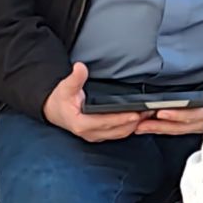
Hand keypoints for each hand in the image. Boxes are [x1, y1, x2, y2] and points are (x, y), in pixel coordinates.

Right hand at [44, 62, 159, 142]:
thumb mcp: (65, 87)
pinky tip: (140, 118)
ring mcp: (95, 136)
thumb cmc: (60, 99)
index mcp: (81, 124)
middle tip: (149, 111)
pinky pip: (118, 133)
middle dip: (134, 122)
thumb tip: (80, 67)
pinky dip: (129, 127)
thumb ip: (75, 78)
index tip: (135, 113)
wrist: (53, 111)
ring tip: (148, 114)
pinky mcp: (100, 135)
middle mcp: (90, 133)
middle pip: (117, 130)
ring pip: (120, 134)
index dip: (121, 118)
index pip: (106, 122)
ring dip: (135, 125)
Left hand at [140, 61, 202, 135]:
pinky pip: (176, 130)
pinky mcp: (193, 128)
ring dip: (158, 129)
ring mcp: (199, 127)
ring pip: (177, 130)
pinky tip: (149, 128)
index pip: (194, 115)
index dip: (178, 115)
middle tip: (143, 123)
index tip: (162, 112)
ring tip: (140, 127)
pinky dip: (162, 129)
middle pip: (181, 126)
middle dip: (161, 125)